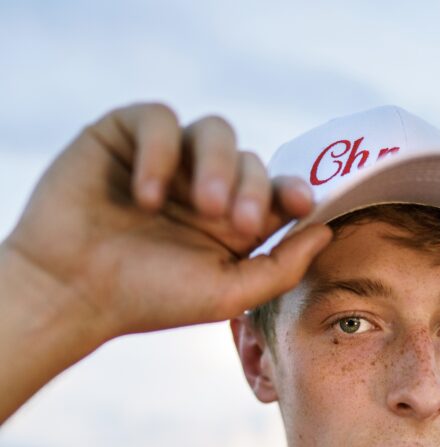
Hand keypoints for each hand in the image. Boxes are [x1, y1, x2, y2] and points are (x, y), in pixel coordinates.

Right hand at [3, 102, 331, 348]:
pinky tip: (148, 195)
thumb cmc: (149, 298)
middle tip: (238, 221)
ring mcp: (168, 158)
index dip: (294, 191)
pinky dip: (161, 152)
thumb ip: (280, 267)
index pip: (277, 192)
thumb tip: (328, 232)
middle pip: (250, 160)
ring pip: (213, 131)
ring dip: (216, 164)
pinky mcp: (126, 135)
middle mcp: (204, 185)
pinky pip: (159, 118)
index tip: (302, 204)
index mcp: (233, 222)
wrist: (73, 291)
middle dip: (252, 188)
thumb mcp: (226, 294)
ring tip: (202, 206)